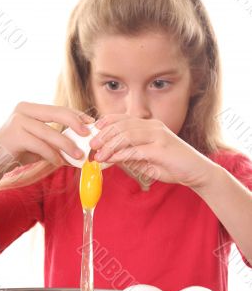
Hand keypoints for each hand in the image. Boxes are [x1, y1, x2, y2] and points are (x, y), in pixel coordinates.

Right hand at [0, 102, 93, 174]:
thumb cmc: (20, 150)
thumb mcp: (41, 142)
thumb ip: (57, 140)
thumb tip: (82, 147)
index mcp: (32, 108)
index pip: (59, 109)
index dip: (77, 115)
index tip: (91, 123)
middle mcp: (24, 110)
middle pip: (57, 113)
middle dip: (75, 123)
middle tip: (88, 135)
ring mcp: (17, 121)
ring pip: (49, 132)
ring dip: (66, 145)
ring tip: (78, 156)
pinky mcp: (14, 136)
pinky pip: (39, 145)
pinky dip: (51, 154)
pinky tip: (58, 162)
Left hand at [89, 114, 213, 188]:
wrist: (198, 171)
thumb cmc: (173, 164)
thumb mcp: (149, 158)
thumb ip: (131, 155)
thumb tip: (110, 156)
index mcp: (151, 125)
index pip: (124, 118)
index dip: (107, 121)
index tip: (95, 129)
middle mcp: (154, 126)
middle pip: (122, 125)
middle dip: (104, 135)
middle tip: (93, 145)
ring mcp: (158, 136)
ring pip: (127, 135)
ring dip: (110, 145)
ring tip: (99, 155)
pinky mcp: (161, 149)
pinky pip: (136, 150)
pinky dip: (121, 154)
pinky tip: (112, 159)